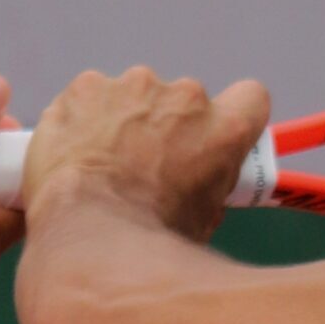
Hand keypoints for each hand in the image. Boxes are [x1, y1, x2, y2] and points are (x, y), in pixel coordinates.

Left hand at [21, 67, 270, 242]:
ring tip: (103, 163)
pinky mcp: (88, 86)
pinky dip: (84, 118)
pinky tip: (74, 151)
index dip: (235, 115)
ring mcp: (134, 87)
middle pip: (186, 101)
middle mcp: (186, 98)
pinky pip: (91, 96)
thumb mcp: (202, 221)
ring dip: (126, 120)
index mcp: (224, 131)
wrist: (86, 231)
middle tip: (147, 164)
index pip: (250, 97)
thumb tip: (198, 186)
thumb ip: (209, 184)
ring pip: (136, 96)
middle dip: (169, 125)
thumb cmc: (146, 237)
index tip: (215, 133)